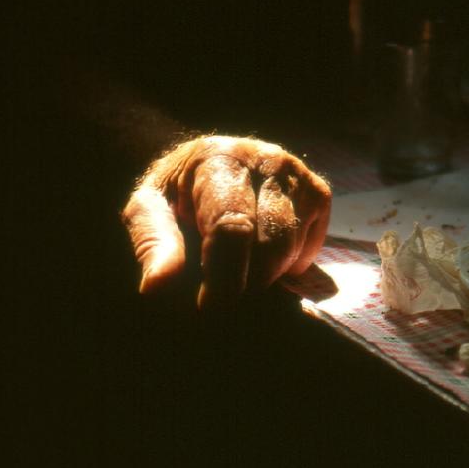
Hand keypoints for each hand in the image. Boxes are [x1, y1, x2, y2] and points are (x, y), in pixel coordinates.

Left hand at [122, 135, 331, 309]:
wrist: (207, 160)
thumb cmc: (176, 190)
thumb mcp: (149, 209)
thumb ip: (154, 243)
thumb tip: (158, 285)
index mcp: (221, 160)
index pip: (232, 226)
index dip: (225, 274)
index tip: (212, 307)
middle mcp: (269, 161)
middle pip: (271, 244)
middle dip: (247, 281)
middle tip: (221, 292)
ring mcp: (300, 177)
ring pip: (293, 249)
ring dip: (266, 273)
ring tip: (238, 267)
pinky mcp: (319, 194)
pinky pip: (310, 249)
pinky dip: (287, 264)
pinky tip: (263, 254)